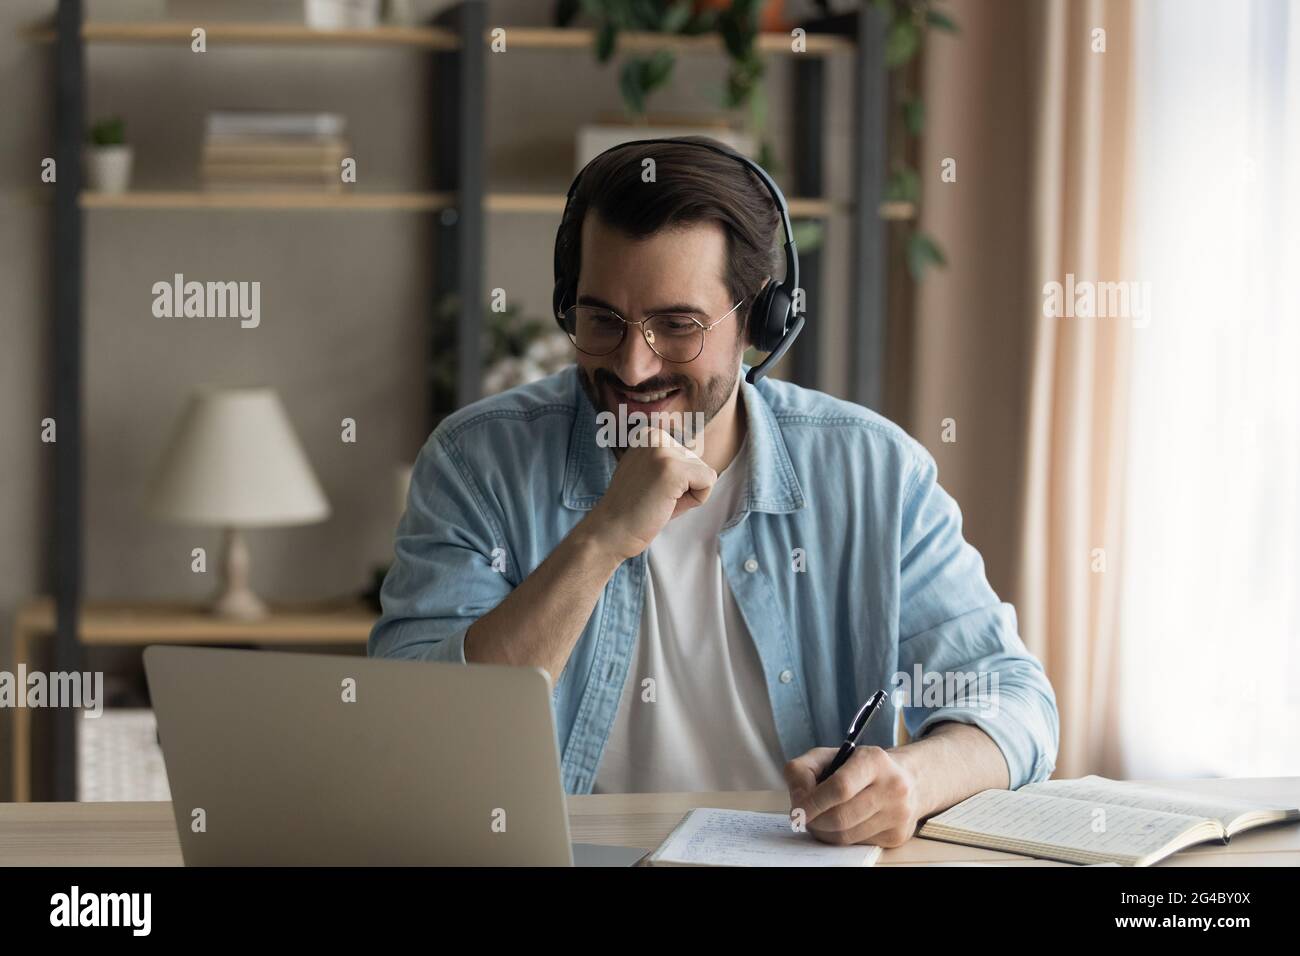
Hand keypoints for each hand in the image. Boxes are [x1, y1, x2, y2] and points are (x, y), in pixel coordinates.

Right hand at [583, 426, 716, 561]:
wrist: (610, 531)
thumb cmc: (634, 508)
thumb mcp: (650, 472)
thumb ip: (671, 459)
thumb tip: (699, 448)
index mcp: (650, 434)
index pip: (690, 457)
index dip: (679, 482)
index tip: (651, 490)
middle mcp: (656, 435)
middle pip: (699, 464)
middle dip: (685, 488)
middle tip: (654, 499)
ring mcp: (663, 451)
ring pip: (705, 474)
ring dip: (687, 496)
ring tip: (658, 501)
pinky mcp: (673, 468)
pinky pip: (709, 482)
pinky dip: (694, 501)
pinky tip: (665, 504)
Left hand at [784, 745, 923, 847]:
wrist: (909, 780)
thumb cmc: (861, 767)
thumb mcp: (832, 755)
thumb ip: (803, 770)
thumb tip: (797, 799)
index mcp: (874, 760)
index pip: (839, 787)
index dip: (813, 802)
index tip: (798, 809)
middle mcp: (892, 787)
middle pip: (841, 817)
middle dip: (815, 821)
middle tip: (805, 818)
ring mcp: (898, 814)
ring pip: (847, 836)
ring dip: (824, 832)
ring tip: (820, 820)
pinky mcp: (897, 836)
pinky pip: (857, 845)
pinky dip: (841, 839)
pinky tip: (841, 825)